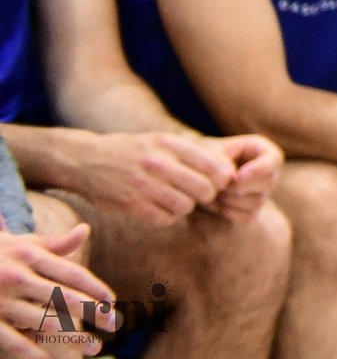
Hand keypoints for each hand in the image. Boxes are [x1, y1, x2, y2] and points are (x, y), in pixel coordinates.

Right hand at [0, 226, 111, 358]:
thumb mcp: (20, 244)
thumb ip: (53, 244)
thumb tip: (85, 230)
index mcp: (29, 256)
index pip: (72, 273)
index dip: (95, 288)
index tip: (112, 301)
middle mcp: (17, 277)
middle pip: (65, 298)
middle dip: (94, 313)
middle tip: (115, 325)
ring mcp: (0, 300)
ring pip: (44, 321)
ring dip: (73, 337)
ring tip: (94, 347)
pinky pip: (12, 340)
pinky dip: (31, 353)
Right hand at [62, 129, 232, 224]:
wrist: (87, 160)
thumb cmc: (133, 151)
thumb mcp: (160, 141)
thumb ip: (189, 152)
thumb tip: (226, 168)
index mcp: (170, 144)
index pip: (214, 166)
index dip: (223, 178)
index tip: (220, 182)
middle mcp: (159, 164)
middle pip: (204, 189)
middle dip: (207, 195)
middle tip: (201, 194)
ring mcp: (144, 185)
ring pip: (185, 206)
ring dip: (186, 206)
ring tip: (179, 200)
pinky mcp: (132, 204)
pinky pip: (165, 218)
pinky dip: (168, 216)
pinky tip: (161, 208)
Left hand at [209, 134, 281, 220]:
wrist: (193, 181)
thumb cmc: (202, 160)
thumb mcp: (209, 154)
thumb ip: (221, 162)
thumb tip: (234, 178)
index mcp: (262, 151)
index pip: (274, 159)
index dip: (258, 169)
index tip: (238, 177)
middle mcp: (267, 171)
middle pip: (268, 181)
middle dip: (240, 186)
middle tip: (218, 186)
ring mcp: (262, 192)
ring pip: (257, 200)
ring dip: (231, 199)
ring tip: (213, 193)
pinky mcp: (252, 210)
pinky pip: (248, 215)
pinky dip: (229, 212)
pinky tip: (215, 205)